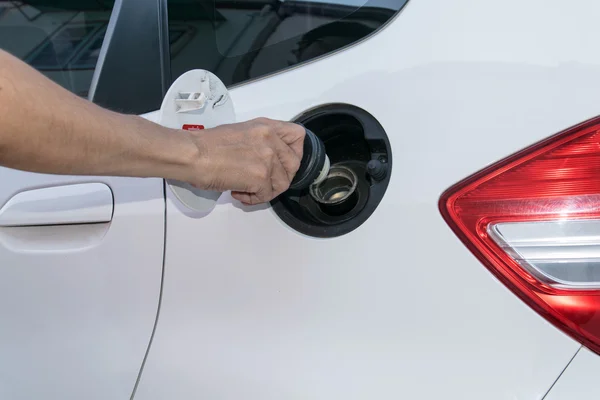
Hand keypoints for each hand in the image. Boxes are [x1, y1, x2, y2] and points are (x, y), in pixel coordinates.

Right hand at [185, 118, 304, 204]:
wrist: (193, 154)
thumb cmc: (207, 145)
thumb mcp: (242, 132)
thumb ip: (260, 141)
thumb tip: (266, 156)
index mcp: (266, 126)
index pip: (298, 136)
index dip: (295, 152)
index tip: (284, 162)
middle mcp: (270, 140)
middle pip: (293, 164)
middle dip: (280, 177)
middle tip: (264, 181)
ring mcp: (267, 158)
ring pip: (282, 183)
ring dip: (266, 191)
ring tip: (247, 189)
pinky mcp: (260, 177)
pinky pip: (266, 195)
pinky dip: (253, 199)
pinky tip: (239, 193)